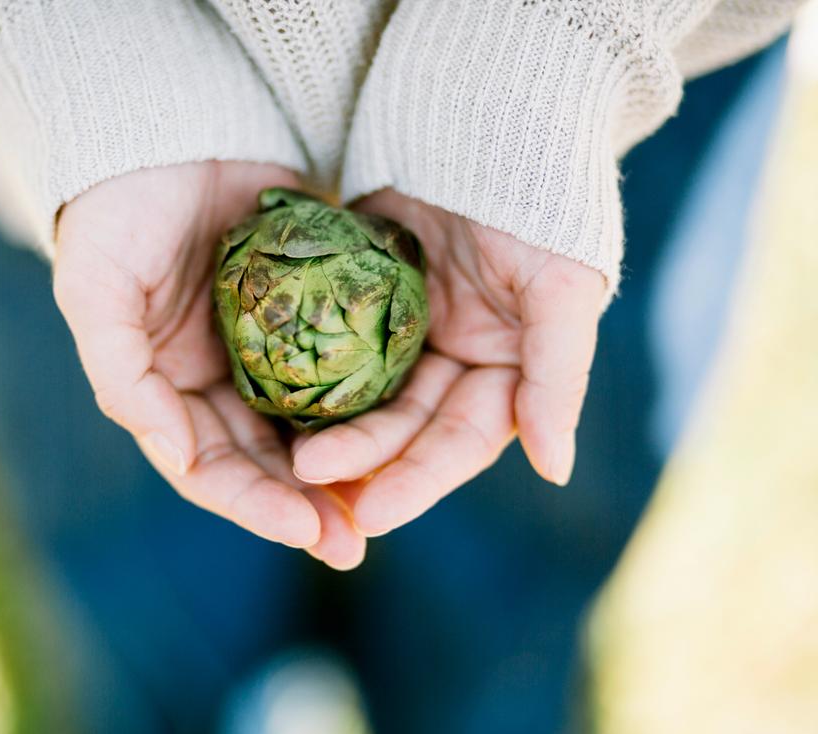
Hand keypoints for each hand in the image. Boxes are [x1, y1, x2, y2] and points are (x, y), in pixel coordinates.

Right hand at [54, 162, 365, 568]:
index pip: (209, 468)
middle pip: (266, 461)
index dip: (254, 505)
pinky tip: (404, 429)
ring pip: (311, 425)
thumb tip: (177, 457)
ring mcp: (270, 348)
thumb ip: (124, 377)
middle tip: (353, 544)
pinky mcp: (313, 310)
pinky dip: (368, 401)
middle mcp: (221, 380)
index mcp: (167, 390)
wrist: (167, 131)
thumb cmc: (115, 213)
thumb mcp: (96, 293)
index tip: (306, 530)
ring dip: (344, 469)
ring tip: (387, 504)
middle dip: (306, 506)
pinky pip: (344, 365)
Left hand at [292, 189, 606, 535]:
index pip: (461, 440)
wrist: (483, 122)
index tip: (372, 513)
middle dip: (362, 459)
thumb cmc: (540, 202)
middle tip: (308, 481)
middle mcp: (454, 363)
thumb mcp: (562, 285)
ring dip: (329, 428)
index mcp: (506, 372)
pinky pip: (329, 348)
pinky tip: (269, 402)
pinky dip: (306, 376)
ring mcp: (404, 334)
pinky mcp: (359, 302)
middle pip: (405, 430)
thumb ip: (557, 376)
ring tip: (283, 455)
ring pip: (363, 398)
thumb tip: (556, 469)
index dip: (420, 478)